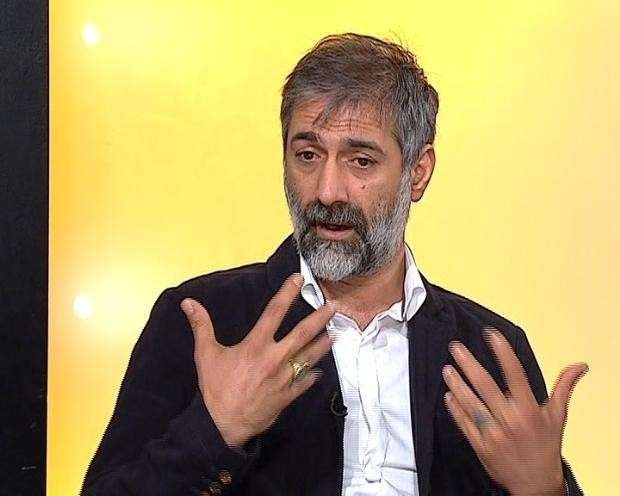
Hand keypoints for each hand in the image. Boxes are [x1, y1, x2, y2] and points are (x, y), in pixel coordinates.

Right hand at [181, 274, 335, 447]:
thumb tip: (189, 304)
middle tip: (332, 306)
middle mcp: (274, 359)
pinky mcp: (287, 395)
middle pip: (302, 333)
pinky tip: (320, 371)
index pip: (275, 312)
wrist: (222, 425)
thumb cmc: (215, 389)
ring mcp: (283, 378)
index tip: (299, 280)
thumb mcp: (206, 354)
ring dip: (324, 343)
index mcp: (256, 346)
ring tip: (336, 332)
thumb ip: (201, 326)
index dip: (287, 293)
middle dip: (319, 318)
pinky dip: (313, 376)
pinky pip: (305, 383)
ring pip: (310, 356)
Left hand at [442, 327, 586, 495]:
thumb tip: (579, 366)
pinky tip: (448, 395)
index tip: (491, 335)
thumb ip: (564, 387)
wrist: (535, 484)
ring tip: (448, 369)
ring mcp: (493, 433)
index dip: (503, 353)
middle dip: (469, 365)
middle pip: (486, 386)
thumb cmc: (545, 447)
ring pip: (471, 404)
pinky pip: (464, 423)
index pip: (515, 375)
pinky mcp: (480, 445)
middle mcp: (510, 420)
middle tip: (456, 348)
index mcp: (528, 410)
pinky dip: (455, 409)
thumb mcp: (557, 416)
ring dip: (457, 384)